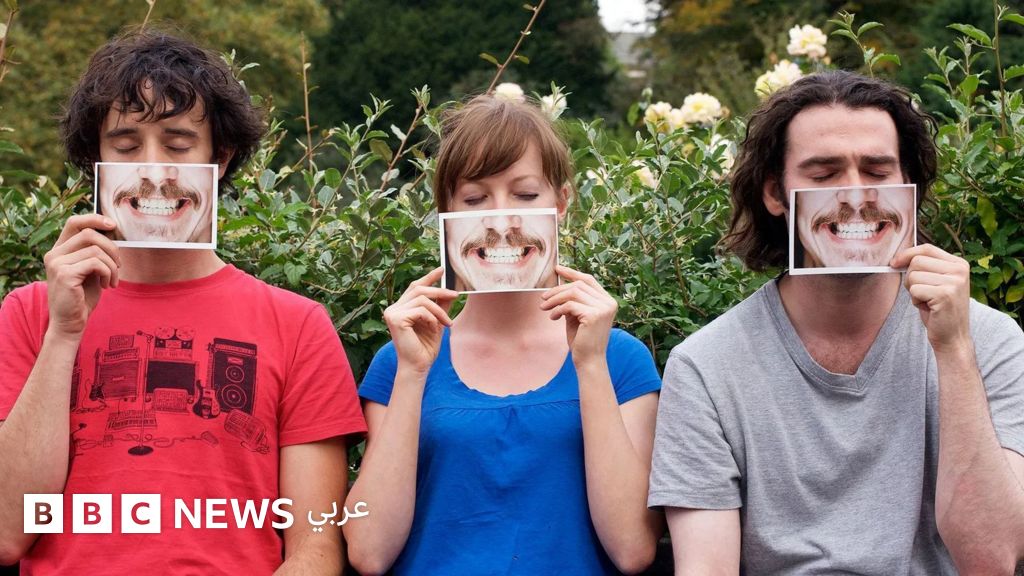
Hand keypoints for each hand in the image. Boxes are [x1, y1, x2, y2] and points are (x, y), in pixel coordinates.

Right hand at [43, 215, 121, 339]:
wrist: (70, 323)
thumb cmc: (82, 297)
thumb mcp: (90, 270)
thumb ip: (94, 252)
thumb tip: (111, 231)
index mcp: (59, 250)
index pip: (74, 222)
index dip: (94, 219)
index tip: (113, 225)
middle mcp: (54, 254)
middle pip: (89, 233)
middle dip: (111, 248)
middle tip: (119, 266)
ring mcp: (56, 263)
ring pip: (95, 249)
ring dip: (112, 266)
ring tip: (112, 280)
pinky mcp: (64, 274)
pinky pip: (96, 263)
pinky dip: (108, 273)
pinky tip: (107, 285)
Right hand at [382, 267, 457, 373]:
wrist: (419, 366)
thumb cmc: (425, 347)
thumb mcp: (437, 322)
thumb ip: (441, 306)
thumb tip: (450, 291)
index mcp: (401, 308)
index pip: (414, 286)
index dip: (428, 277)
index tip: (441, 269)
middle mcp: (393, 308)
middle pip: (419, 288)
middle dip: (440, 291)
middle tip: (456, 295)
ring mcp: (392, 313)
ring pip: (422, 299)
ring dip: (439, 310)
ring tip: (447, 323)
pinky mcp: (395, 319)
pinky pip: (420, 310)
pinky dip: (432, 318)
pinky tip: (435, 328)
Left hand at [540, 265, 616, 363]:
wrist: (589, 361)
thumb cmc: (582, 341)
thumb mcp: (576, 316)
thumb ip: (572, 301)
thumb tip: (557, 288)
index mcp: (607, 301)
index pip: (588, 280)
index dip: (572, 273)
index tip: (557, 269)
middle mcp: (608, 302)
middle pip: (578, 285)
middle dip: (558, 290)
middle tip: (543, 298)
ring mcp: (603, 308)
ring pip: (573, 293)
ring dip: (555, 299)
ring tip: (544, 308)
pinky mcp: (594, 315)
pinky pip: (570, 305)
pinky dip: (557, 310)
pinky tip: (553, 318)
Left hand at [892, 244, 970, 352]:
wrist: (953, 337)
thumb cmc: (939, 310)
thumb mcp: (936, 283)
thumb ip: (926, 267)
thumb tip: (899, 257)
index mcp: (959, 264)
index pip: (927, 249)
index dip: (907, 254)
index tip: (894, 263)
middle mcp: (959, 270)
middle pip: (917, 261)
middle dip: (910, 278)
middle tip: (921, 293)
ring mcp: (954, 282)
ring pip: (914, 276)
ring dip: (913, 291)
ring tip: (927, 301)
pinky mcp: (945, 294)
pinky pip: (914, 290)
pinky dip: (915, 301)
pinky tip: (928, 308)